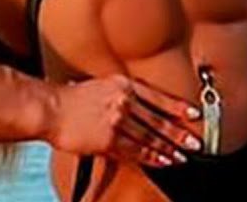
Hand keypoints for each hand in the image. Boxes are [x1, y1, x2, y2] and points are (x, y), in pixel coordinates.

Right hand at [45, 74, 202, 167]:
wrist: (50, 108)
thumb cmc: (71, 98)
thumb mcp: (101, 85)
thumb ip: (121, 93)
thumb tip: (138, 105)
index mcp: (124, 85)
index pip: (159, 97)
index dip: (179, 107)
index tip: (195, 114)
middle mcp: (124, 101)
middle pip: (159, 119)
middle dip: (179, 133)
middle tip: (196, 142)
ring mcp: (117, 120)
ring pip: (150, 137)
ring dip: (169, 148)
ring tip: (183, 156)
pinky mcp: (109, 139)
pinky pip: (135, 150)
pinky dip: (151, 157)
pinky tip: (162, 161)